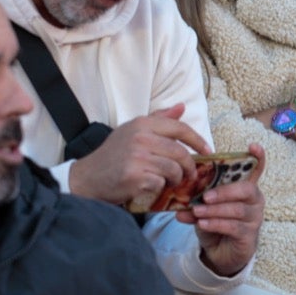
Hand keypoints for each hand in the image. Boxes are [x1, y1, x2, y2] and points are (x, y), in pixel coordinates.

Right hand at [68, 103, 209, 206]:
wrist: (88, 177)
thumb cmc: (115, 154)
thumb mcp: (133, 130)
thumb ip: (159, 119)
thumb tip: (181, 107)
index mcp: (142, 124)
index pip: (180, 128)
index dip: (198, 141)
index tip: (208, 151)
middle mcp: (140, 138)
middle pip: (180, 153)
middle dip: (189, 166)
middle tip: (189, 174)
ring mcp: (137, 157)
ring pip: (173, 169)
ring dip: (176, 179)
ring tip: (170, 181)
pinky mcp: (134, 176)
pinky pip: (161, 183)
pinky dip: (160, 187)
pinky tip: (152, 186)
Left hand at [180, 144, 264, 276]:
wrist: (221, 252)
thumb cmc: (215, 223)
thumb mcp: (203, 210)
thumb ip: (194, 204)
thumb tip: (179, 206)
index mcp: (245, 188)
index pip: (256, 170)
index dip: (258, 157)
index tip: (253, 146)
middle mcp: (254, 201)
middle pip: (247, 189)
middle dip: (225, 191)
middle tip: (205, 196)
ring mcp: (255, 218)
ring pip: (238, 210)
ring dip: (215, 210)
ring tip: (197, 212)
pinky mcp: (249, 235)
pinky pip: (234, 227)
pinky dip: (216, 224)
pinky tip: (202, 224)